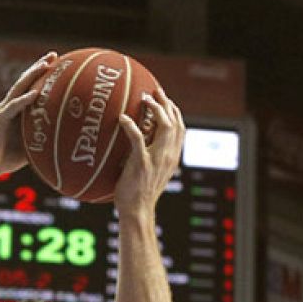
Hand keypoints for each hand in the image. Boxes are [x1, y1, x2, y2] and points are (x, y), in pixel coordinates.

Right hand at [0, 52, 55, 175]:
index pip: (31, 86)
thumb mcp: (31, 146)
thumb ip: (44, 138)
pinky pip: (13, 108)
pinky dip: (24, 100)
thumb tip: (66, 139)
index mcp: (17, 109)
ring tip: (45, 65)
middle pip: (25, 81)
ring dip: (32, 76)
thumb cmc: (6, 157)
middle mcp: (10, 106)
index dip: (42, 73)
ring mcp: (4, 111)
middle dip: (39, 66)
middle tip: (54, 55)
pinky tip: (35, 94)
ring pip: (19, 89)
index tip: (59, 62)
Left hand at [113, 89, 185, 218]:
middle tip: (155, 91)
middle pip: (175, 122)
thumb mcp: (149, 173)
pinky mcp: (142, 163)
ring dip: (155, 109)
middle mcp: (168, 156)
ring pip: (163, 126)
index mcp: (172, 157)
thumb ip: (149, 157)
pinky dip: (130, 126)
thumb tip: (136, 143)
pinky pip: (137, 139)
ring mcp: (156, 159)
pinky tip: (122, 117)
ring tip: (144, 98)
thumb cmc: (137, 194)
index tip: (166, 100)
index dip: (174, 112)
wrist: (137, 211)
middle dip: (166, 103)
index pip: (180, 129)